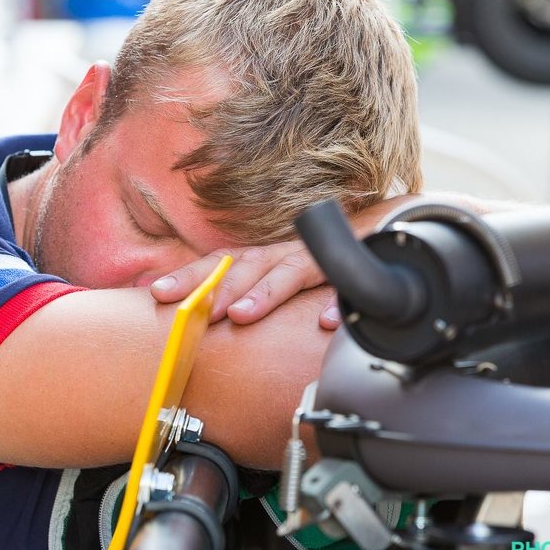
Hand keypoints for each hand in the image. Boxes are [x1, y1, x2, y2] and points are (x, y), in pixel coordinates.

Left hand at [149, 195, 423, 329]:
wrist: (392, 227)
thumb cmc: (331, 259)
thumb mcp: (287, 278)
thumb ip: (257, 297)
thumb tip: (215, 323)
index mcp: (267, 257)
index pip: (221, 264)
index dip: (189, 276)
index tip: (156, 293)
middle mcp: (288, 253)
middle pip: (247, 266)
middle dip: (218, 288)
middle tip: (194, 311)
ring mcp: (322, 257)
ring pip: (291, 271)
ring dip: (265, 294)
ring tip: (243, 316)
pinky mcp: (360, 262)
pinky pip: (348, 283)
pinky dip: (338, 302)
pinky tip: (328, 322)